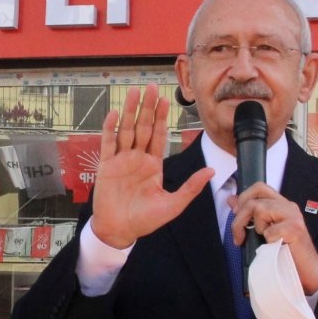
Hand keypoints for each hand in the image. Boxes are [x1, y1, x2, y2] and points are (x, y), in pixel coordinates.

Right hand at [90, 83, 213, 248]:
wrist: (120, 231)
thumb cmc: (145, 221)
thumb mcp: (174, 204)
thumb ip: (191, 187)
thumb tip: (211, 171)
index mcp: (153, 165)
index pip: (159, 136)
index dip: (162, 118)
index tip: (165, 100)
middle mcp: (137, 159)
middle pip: (143, 127)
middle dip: (147, 108)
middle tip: (151, 87)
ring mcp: (121, 160)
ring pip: (126, 130)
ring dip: (129, 111)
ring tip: (134, 92)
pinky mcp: (106, 166)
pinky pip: (108, 143)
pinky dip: (110, 128)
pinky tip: (113, 113)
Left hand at [229, 184, 317, 293]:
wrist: (306, 271)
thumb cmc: (285, 252)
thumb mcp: (263, 229)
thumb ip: (249, 213)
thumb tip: (232, 200)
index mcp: (281, 204)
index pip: (259, 188)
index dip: (243, 198)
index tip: (237, 215)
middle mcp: (288, 207)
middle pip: (254, 200)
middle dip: (240, 219)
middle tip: (239, 236)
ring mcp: (293, 216)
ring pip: (260, 210)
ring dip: (256, 229)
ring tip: (264, 241)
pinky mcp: (294, 229)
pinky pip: (269, 231)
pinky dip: (267, 242)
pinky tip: (274, 247)